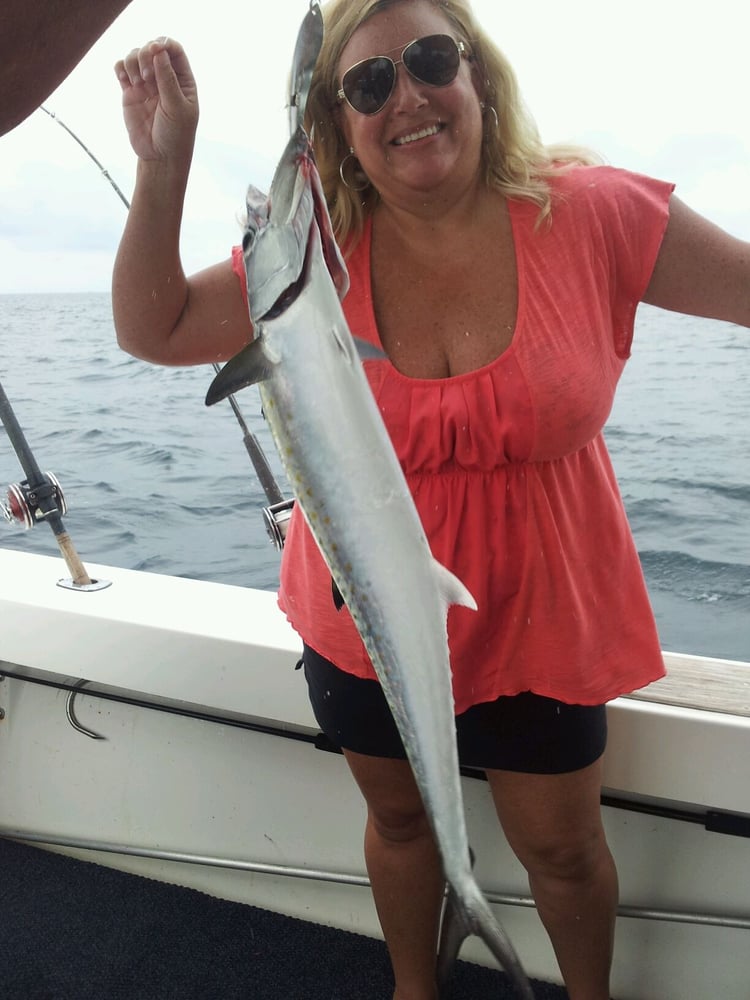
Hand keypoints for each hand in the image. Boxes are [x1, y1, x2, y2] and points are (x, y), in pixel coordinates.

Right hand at [114, 37, 198, 161]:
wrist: (159, 157)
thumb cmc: (175, 135)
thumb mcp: (176, 108)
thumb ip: (168, 79)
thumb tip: (159, 50)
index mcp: (182, 80)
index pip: (174, 50)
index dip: (163, 44)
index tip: (155, 50)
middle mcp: (164, 77)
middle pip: (152, 48)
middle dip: (146, 54)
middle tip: (147, 78)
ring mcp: (146, 83)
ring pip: (135, 55)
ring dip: (132, 61)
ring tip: (138, 83)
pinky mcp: (130, 91)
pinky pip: (121, 68)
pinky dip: (120, 68)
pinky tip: (125, 80)